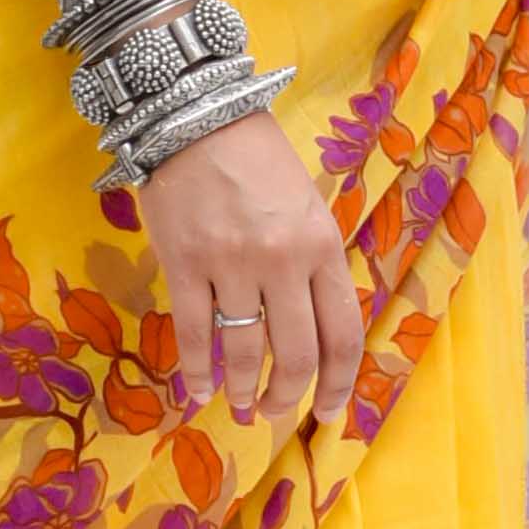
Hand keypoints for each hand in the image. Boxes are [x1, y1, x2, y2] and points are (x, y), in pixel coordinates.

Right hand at [139, 106, 364, 431]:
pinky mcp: (185, 264)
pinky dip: (197, 371)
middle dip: (289, 396)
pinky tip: (199, 392)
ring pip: (246, 351)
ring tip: (242, 408)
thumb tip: (312, 327)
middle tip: (276, 413)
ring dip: (245, 391)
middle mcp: (283, 261)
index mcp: (322, 245)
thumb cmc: (256, 157)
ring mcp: (232, 264)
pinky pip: (194, 333)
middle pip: (298, 354)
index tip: (329, 412)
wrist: (196, 115)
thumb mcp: (306, 205)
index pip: (342, 334)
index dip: (339, 384)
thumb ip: (313, 263)